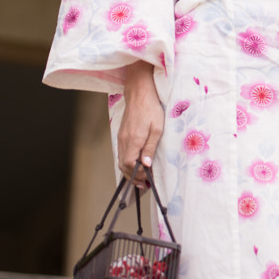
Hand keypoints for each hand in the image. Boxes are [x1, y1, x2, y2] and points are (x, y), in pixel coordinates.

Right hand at [117, 60, 163, 187]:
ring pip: (121, 160)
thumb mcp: (157, 129)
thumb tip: (145, 165)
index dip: (137, 175)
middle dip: (133, 177)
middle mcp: (124, 140)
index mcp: (134, 140)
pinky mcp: (121, 134)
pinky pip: (122, 153)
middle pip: (123, 166)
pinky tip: (136, 164)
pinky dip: (127, 162)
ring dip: (130, 171)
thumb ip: (150, 148)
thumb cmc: (152, 109)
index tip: (147, 180)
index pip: (129, 164)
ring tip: (142, 178)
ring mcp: (121, 137)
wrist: (139, 93)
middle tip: (145, 185)